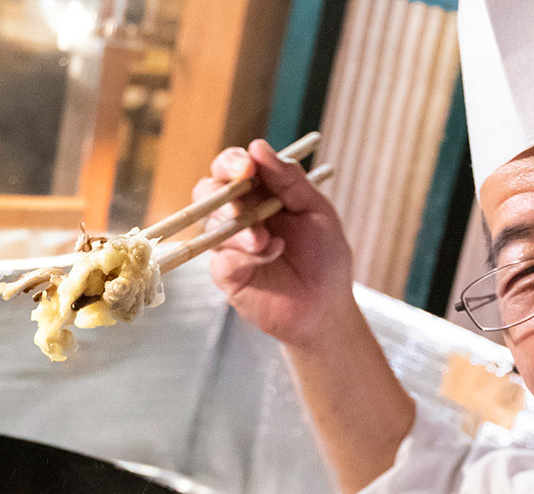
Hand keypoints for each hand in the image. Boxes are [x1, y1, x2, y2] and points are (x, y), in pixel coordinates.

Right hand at [193, 139, 356, 351]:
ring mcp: (228, 245)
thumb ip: (290, 179)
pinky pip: (223, 257)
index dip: (232, 162)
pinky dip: (247, 254)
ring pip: (213, 223)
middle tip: (242, 198)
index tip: (246, 165)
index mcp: (258, 193)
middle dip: (223, 191)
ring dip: (240, 227)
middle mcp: (238, 215)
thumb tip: (257, 146)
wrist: (326, 306)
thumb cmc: (324, 257)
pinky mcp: (226, 274)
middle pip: (208, 190)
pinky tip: (272, 253)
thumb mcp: (316, 210)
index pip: (231, 167)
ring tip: (266, 240)